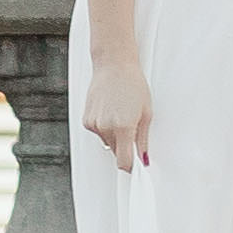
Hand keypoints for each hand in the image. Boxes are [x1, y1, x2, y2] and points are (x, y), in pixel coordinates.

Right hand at [83, 56, 152, 170]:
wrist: (114, 65)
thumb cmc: (133, 85)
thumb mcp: (146, 113)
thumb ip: (143, 139)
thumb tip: (143, 159)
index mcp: (123, 127)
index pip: (124, 161)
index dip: (131, 166)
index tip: (136, 166)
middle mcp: (106, 128)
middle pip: (115, 152)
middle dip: (124, 146)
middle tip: (132, 126)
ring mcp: (94, 124)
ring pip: (106, 143)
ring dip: (114, 136)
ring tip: (120, 113)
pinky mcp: (86, 120)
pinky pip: (98, 133)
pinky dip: (104, 128)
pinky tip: (110, 111)